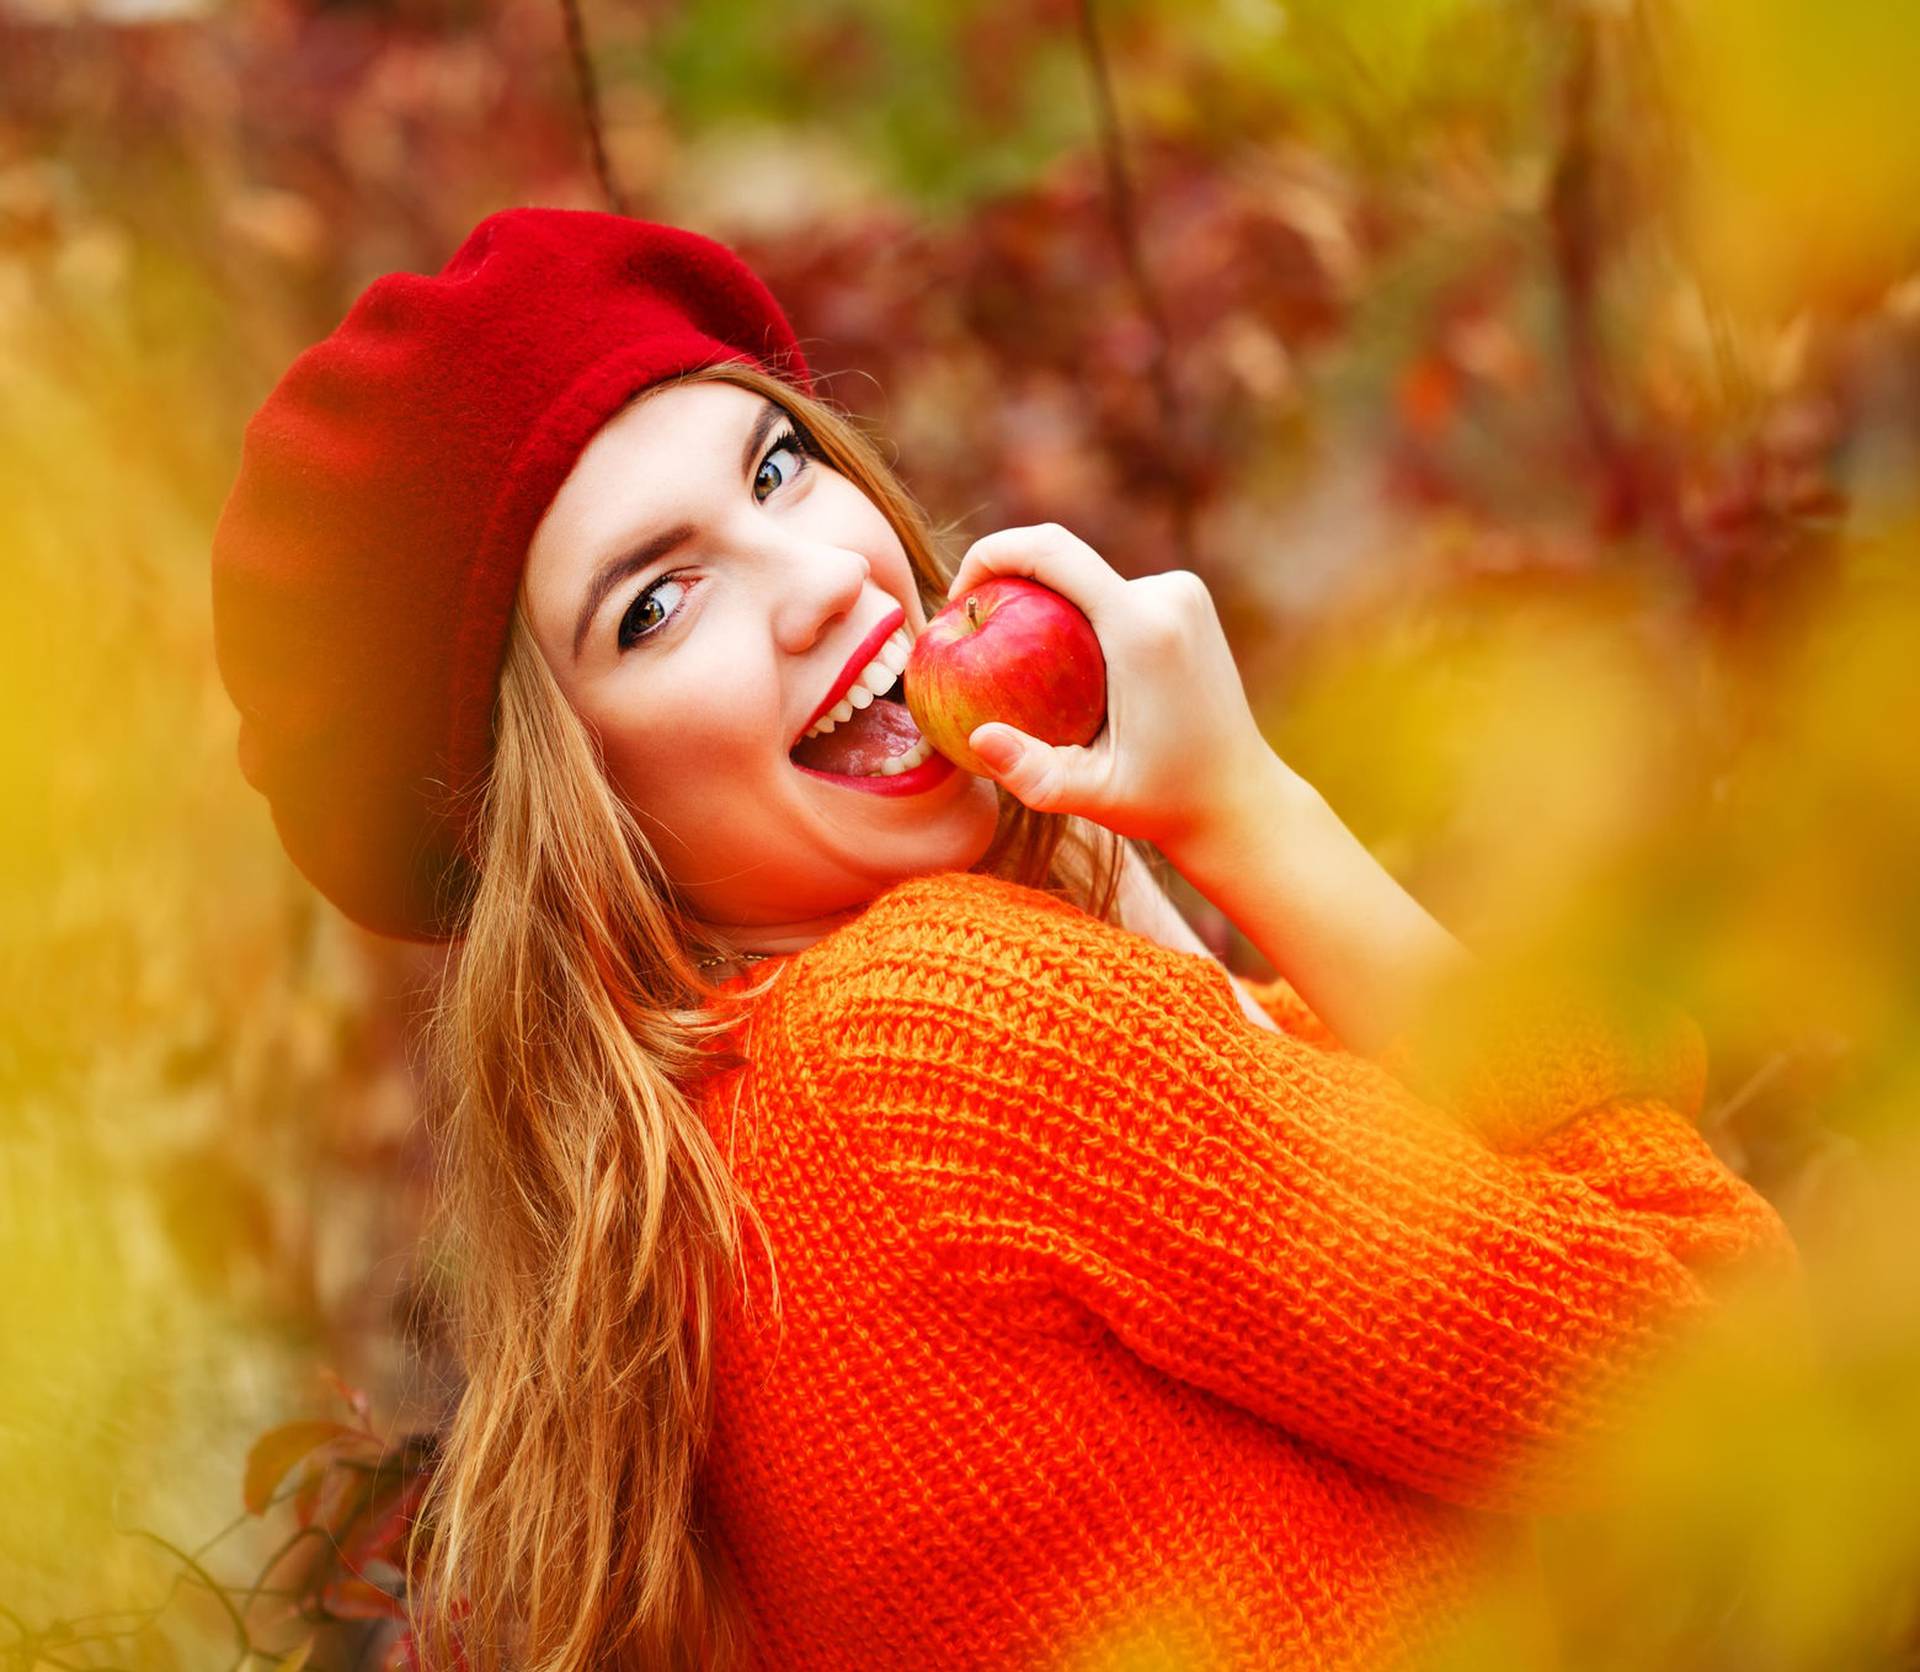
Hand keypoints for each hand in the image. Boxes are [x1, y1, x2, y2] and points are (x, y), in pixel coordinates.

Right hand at [942, 523, 1285, 850]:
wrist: (1239, 799)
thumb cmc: (1163, 803)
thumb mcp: (1094, 798)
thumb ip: (1034, 774)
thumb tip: (978, 739)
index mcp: (1143, 627)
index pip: (1051, 550)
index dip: (991, 554)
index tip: (957, 598)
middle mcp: (1168, 594)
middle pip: (1065, 564)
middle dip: (1011, 591)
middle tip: (974, 647)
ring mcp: (1183, 592)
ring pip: (1088, 580)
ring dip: (1047, 610)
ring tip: (1022, 671)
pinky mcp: (1187, 599)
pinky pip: (1112, 591)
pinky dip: (1077, 617)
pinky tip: (1062, 672)